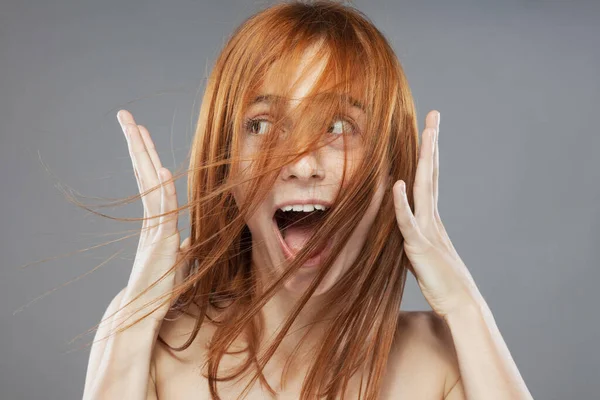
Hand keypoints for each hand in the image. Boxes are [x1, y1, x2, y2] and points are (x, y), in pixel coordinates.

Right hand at [117, 110, 190, 322]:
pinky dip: (162, 188)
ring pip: (149, 182)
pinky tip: (162, 168)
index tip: (139, 134)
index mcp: (156, 218)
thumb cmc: (161, 286)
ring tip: (132, 127)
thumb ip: (185, 243)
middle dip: (136, 142)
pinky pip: (161, 209)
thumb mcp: (180, 258)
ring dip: (142, 154)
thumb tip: (194, 236)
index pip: (149, 178)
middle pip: (144, 171)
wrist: (144, 309)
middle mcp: (152, 217)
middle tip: (124, 116)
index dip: (144, 155)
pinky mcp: (159, 240)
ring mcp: (153, 225)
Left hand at [392, 110, 481, 318]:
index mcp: (430, 217)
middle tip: (434, 115)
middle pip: (430, 173)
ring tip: (427, 133)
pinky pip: (408, 222)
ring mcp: (427, 230)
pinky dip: (402, 203)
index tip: (429, 129)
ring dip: (423, 160)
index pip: (428, 178)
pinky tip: (398, 184)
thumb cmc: (440, 280)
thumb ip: (411, 232)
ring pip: (423, 188)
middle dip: (431, 143)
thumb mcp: (421, 250)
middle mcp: (430, 218)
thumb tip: (399, 222)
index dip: (428, 153)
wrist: (459, 304)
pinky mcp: (420, 247)